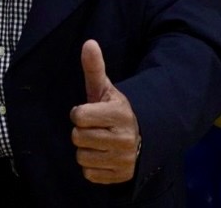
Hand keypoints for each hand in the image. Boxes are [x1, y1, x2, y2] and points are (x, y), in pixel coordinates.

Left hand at [70, 39, 140, 183]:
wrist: (142, 137)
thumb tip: (89, 42)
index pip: (78, 116)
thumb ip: (94, 68)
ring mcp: (123, 159)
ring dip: (85, 149)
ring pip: (81, 157)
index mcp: (119, 114)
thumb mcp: (105, 89)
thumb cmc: (115, 110)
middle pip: (77, 137)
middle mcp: (124, 138)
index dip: (79, 113)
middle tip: (95, 128)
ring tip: (98, 141)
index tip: (90, 111)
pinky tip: (102, 156)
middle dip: (82, 131)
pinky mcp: (121, 176)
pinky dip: (92, 166)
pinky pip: (89, 174)